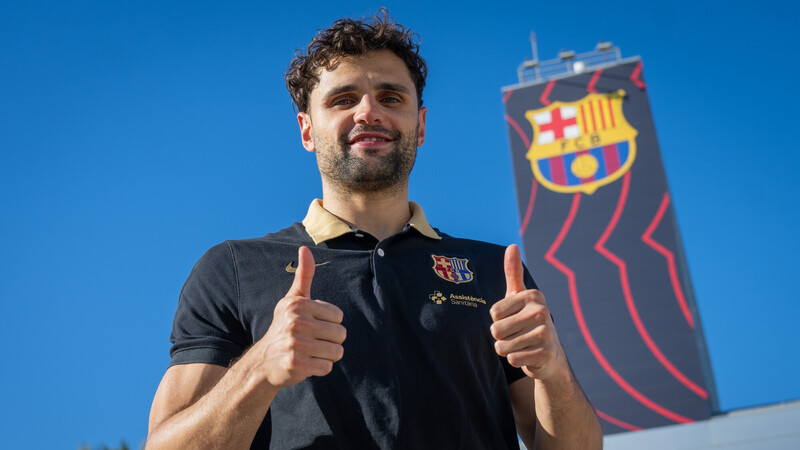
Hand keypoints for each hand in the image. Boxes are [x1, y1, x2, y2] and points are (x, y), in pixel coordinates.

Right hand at [254, 246, 345, 388]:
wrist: (264, 361)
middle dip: (330, 342)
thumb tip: (305, 248)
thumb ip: (303, 275)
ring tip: (310, 353)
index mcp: (298, 304)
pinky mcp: (296, 363)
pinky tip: (306, 364)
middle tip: (311, 342)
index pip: (339, 316)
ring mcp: (295, 343)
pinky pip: (327, 367)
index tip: (312, 326)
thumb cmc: (284, 327)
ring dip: (327, 356)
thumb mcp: (292, 300)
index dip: (330, 324)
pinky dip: (320, 369)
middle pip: (340, 334)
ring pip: (336, 352)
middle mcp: (295, 321)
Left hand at [490, 244, 564, 380]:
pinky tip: (527, 356)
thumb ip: (513, 272)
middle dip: (501, 337)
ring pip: (502, 347)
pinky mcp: (546, 354)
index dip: (498, 320)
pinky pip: (513, 359)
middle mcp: (542, 312)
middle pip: (496, 330)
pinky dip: (515, 360)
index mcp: (533, 296)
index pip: (494, 313)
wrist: (549, 355)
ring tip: (521, 345)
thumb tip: (512, 246)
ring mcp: (546, 333)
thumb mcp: (519, 296)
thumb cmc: (527, 321)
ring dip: (507, 350)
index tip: (513, 319)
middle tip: (516, 335)